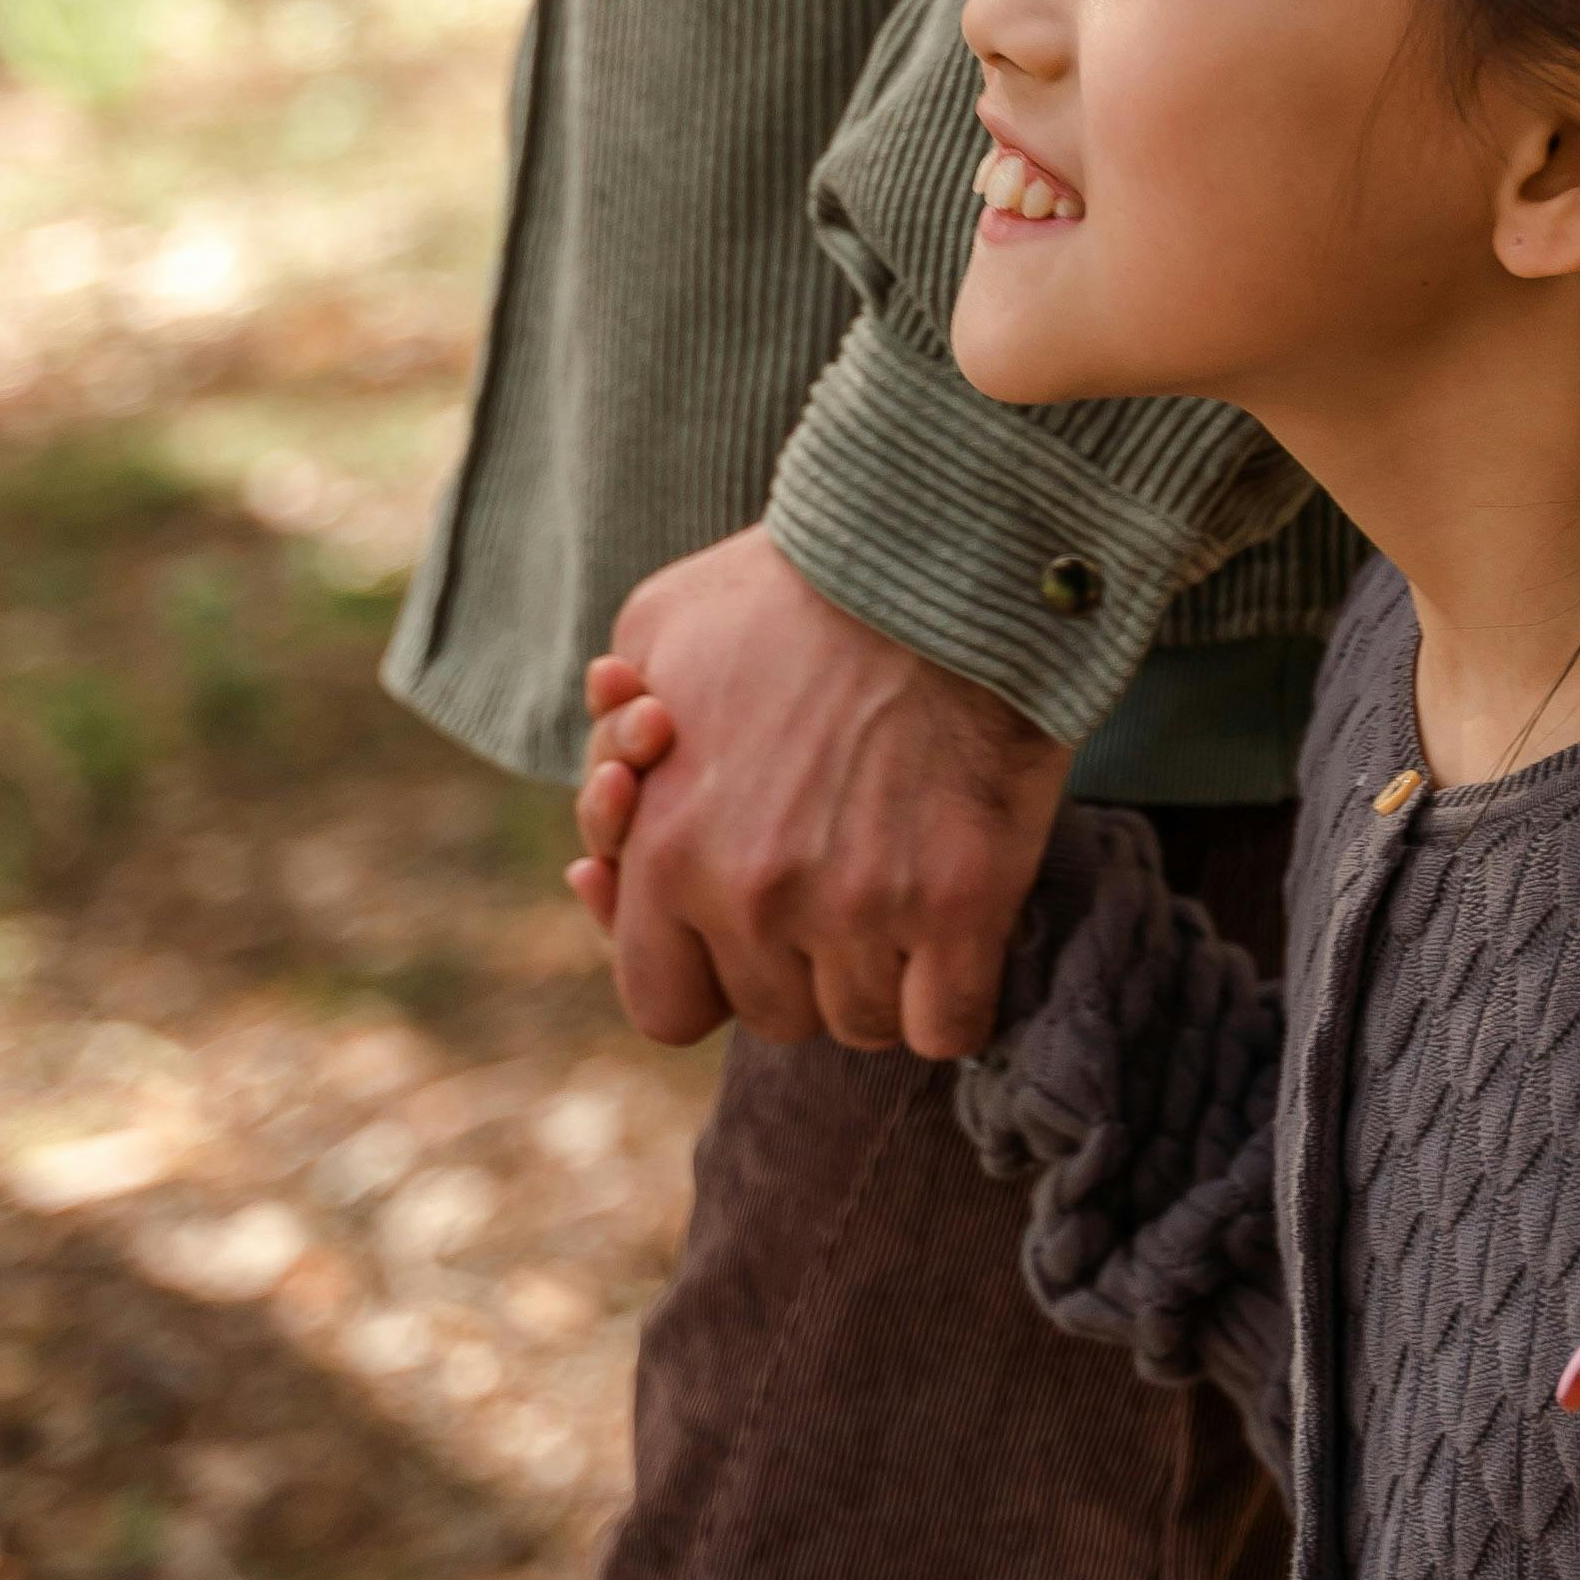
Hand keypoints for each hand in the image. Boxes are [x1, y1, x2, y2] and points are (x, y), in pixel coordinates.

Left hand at [563, 527, 1067, 1060]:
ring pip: (861, 1023)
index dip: (706, 972)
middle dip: (799, 961)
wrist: (941, 553)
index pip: (663, 1005)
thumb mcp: (659, 632)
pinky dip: (953, 997)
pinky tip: (957, 933)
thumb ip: (619, 741)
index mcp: (664, 851)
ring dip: (881, 975)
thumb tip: (618, 823)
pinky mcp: (962, 905)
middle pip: (774, 1013)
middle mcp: (751, 897)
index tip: (745, 930)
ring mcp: (860, 909)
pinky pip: (949, 1026)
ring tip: (901, 879)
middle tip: (837, 874)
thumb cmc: (797, 584)